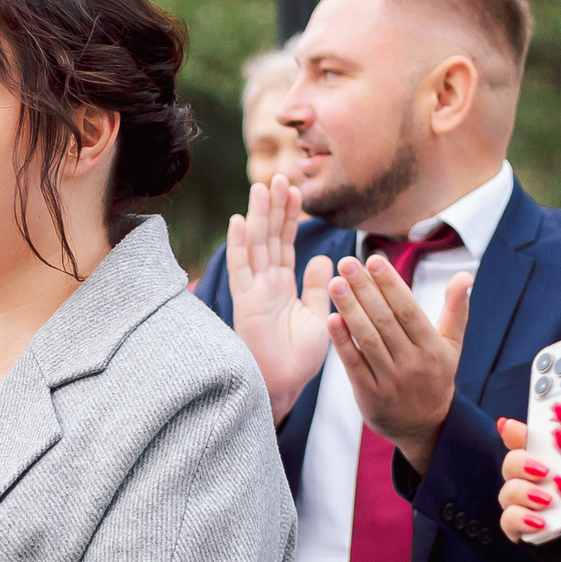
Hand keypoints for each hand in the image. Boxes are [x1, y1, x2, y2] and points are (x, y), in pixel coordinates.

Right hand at [224, 176, 331, 419]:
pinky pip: (241, 269)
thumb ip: (317, 286)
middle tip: (279, 176)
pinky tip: (238, 221)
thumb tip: (322, 259)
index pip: (286, 243)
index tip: (296, 189)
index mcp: (283, 286)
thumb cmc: (300, 357)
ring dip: (258, 216)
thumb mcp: (319, 314)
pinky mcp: (245, 302)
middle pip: (270, 237)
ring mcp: (253, 291)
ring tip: (261, 186)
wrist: (285, 385)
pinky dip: (239, 245)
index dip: (290, 217)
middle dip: (274, 207)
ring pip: (256, 245)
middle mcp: (266, 283)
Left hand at [327, 253, 470, 472]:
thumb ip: (456, 309)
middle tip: (346, 263)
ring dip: (349, 310)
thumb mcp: (452, 346)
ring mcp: (391, 381)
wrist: (425, 427)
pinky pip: (354, 365)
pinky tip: (330, 319)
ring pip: (368, 340)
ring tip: (334, 283)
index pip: (408, 310)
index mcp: (433, 348)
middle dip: (364, 290)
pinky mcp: (370, 396)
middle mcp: (413, 364)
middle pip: (385, 321)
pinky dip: (342, 342)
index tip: (374, 260)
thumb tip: (464, 275)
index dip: (390, 284)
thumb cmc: (435, 377)